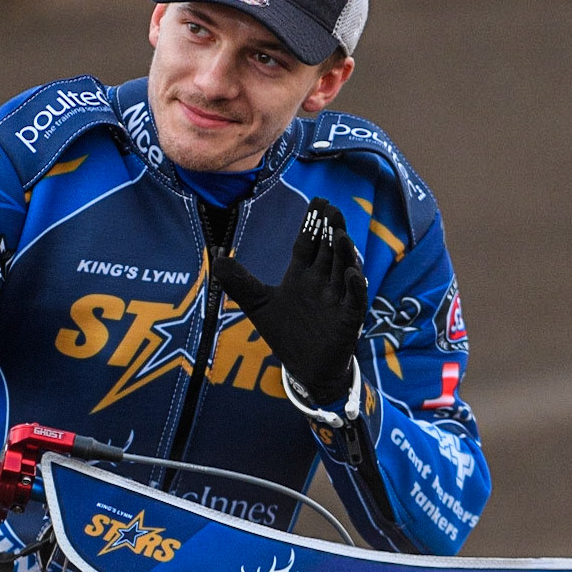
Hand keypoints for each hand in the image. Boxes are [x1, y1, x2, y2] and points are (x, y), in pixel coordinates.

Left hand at [213, 197, 366, 403]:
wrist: (307, 369)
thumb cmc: (286, 335)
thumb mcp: (258, 305)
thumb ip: (239, 282)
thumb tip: (215, 258)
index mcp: (302, 275)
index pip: (307, 244)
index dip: (311, 224)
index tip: (318, 201)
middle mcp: (321, 282)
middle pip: (327, 251)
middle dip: (330, 230)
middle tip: (332, 208)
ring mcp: (337, 298)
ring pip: (343, 270)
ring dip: (343, 253)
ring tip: (340, 234)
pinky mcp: (349, 318)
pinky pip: (355, 299)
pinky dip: (355, 286)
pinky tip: (352, 273)